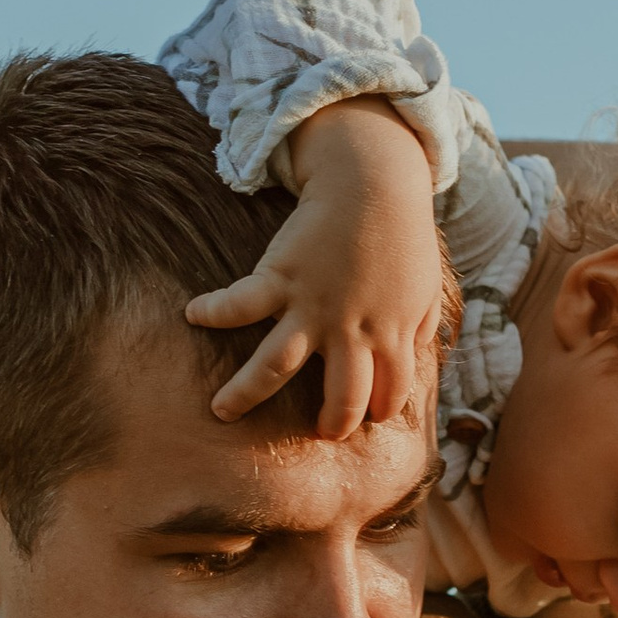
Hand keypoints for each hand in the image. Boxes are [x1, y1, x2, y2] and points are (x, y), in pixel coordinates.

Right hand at [185, 98, 444, 435]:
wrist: (374, 183)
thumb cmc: (403, 236)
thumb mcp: (425, 289)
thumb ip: (418, 329)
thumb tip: (415, 357)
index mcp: (391, 334)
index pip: (388, 393)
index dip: (379, 409)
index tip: (366, 416)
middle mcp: (350, 330)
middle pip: (340, 396)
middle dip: (330, 424)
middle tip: (318, 434)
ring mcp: (311, 306)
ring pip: (274, 365)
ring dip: (245, 393)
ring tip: (220, 411)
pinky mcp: (280, 277)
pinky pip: (241, 303)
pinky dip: (214, 309)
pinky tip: (193, 313)